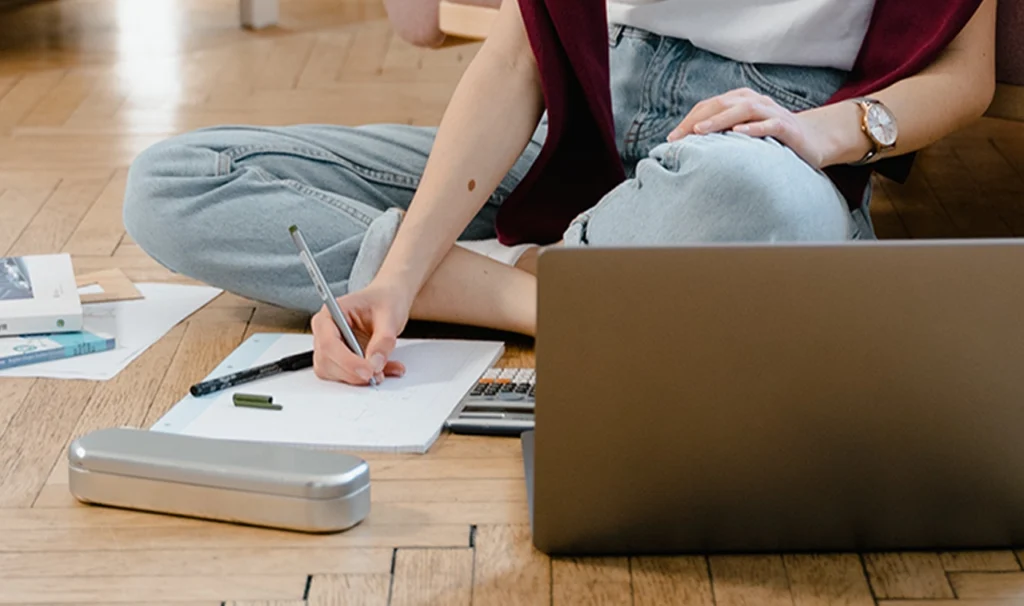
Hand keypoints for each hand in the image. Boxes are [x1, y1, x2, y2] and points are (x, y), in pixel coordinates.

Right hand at [311, 282, 410, 384]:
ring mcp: (331, 347)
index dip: (347, 361)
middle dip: (352, 373)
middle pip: (326, 361)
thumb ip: (383, 340)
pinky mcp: (340, 359)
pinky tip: (384, 371)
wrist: (388, 301)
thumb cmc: (384, 300)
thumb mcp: (389, 315)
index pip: (329, 342)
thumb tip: (375, 363)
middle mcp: (326, 331)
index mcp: (331, 314)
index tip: (368, 371)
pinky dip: (365, 379)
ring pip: (333, 373)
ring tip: (384, 370)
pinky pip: (346, 376)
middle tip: (378, 375)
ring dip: (358, 378)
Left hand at [668, 88, 830, 168]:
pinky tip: (738, 134)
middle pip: (721, 104)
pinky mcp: (788, 126)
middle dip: (697, 119)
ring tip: (700, 131)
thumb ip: (722, 136)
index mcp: (740, 101)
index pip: (709, 106)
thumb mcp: (744, 135)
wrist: (814, 140)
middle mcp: (755, 102)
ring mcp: (772, 112)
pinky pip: (769, 124)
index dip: (688, 120)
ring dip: (720, 120)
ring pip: (743, 109)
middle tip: (678, 137)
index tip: (671, 139)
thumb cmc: (771, 139)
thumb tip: (689, 149)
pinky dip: (753, 128)